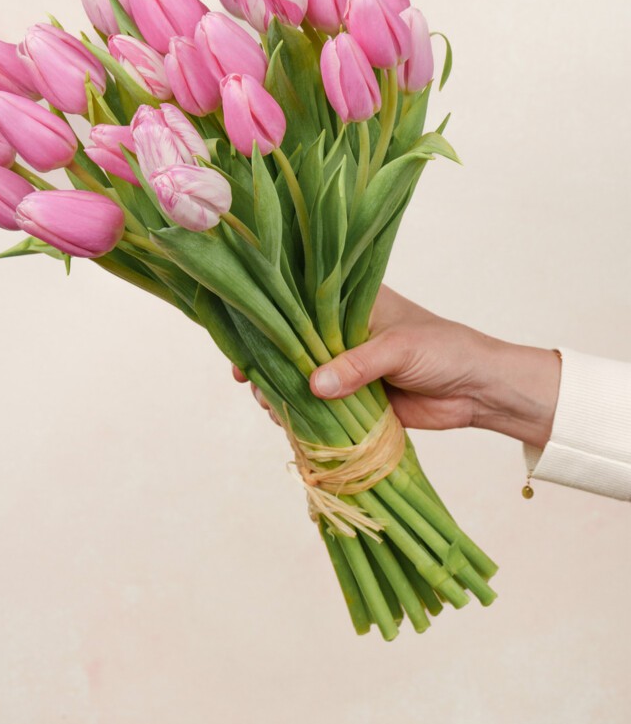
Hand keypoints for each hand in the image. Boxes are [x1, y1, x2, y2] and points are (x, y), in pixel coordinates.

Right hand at [234, 286, 561, 447]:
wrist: (478, 389)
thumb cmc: (444, 349)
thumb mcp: (399, 348)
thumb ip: (357, 365)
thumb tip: (314, 386)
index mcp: (351, 302)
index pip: (299, 306)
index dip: (269, 323)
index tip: (244, 345)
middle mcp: (341, 332)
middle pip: (292, 345)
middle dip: (269, 363)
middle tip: (252, 382)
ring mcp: (345, 367)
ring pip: (301, 378)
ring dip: (283, 392)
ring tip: (270, 405)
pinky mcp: (352, 399)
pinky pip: (318, 407)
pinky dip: (302, 415)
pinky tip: (286, 421)